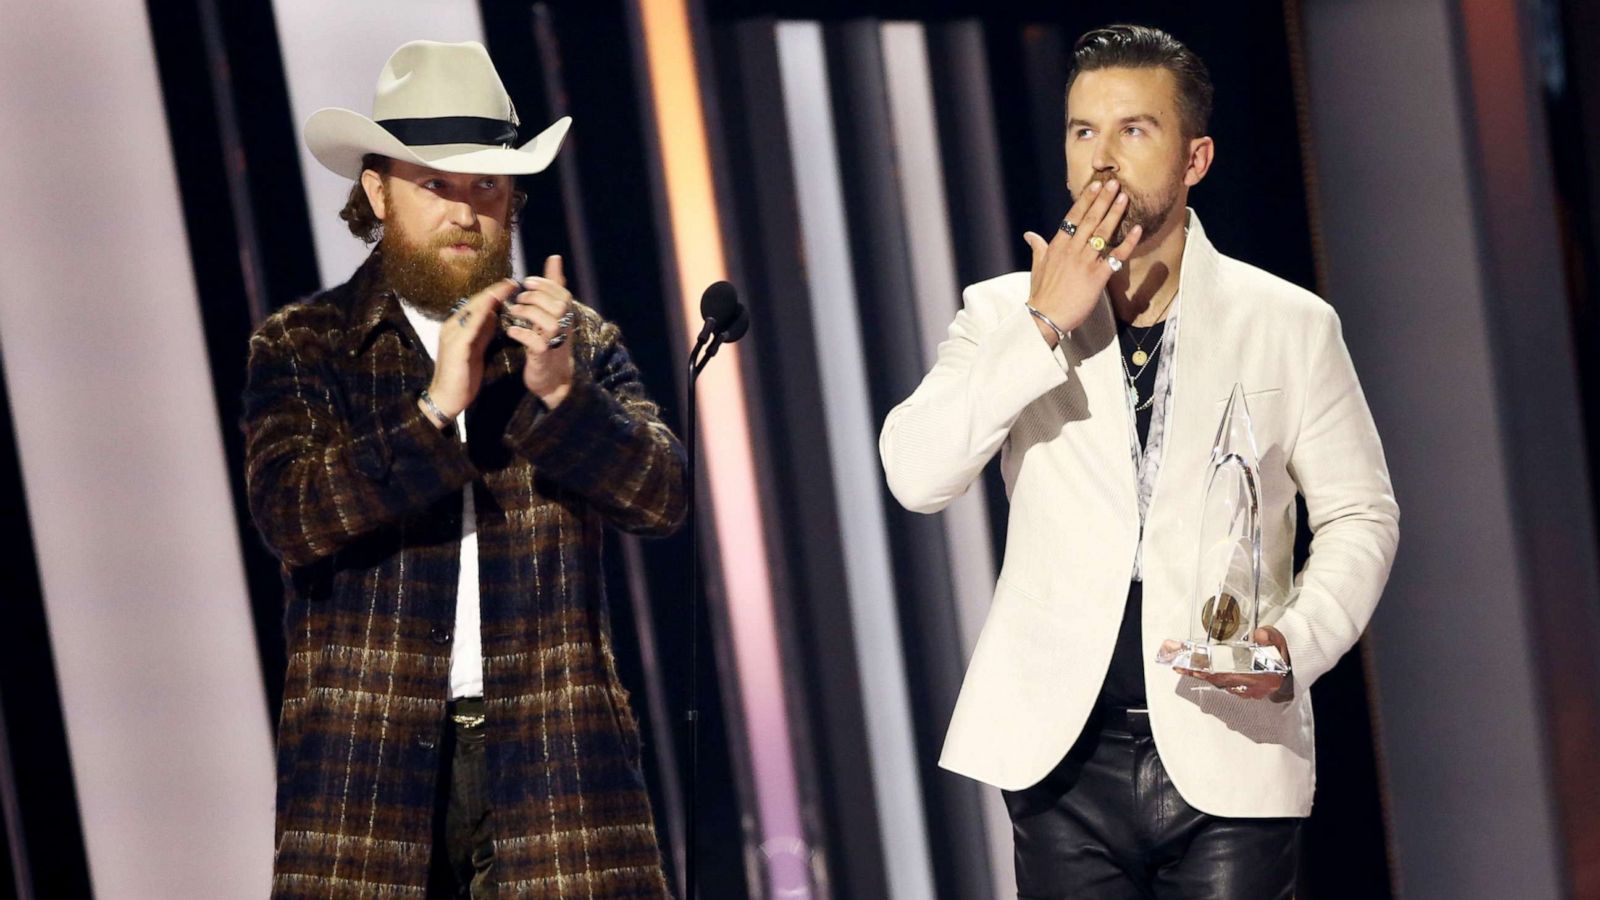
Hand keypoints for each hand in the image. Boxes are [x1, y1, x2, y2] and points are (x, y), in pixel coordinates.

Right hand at [421, 277, 519, 425]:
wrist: (447, 399)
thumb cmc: (463, 377)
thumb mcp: (476, 349)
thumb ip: (484, 332)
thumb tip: (496, 315)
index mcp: (457, 327)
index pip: (477, 305)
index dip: (493, 294)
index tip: (510, 285)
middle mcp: (452, 326)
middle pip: (475, 303)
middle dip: (494, 291)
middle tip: (512, 282)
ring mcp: (452, 335)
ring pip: (472, 310)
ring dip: (490, 298)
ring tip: (506, 288)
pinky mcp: (455, 347)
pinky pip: (470, 326)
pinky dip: (482, 315)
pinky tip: (493, 307)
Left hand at [503, 254, 575, 408]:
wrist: (551, 379)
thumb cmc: (550, 342)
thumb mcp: (552, 312)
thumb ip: (553, 286)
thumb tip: (555, 258)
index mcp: (565, 316)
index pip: (563, 293)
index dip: (546, 284)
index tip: (527, 281)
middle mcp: (564, 328)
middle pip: (558, 306)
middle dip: (536, 298)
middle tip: (519, 298)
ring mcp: (555, 344)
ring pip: (550, 323)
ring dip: (529, 314)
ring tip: (513, 312)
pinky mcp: (543, 358)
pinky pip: (537, 344)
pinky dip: (523, 334)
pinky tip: (511, 331)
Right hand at [1022, 179, 1143, 344]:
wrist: (1046, 316)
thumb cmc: (1042, 294)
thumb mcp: (1037, 267)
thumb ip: (1038, 248)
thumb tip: (1029, 235)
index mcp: (1057, 246)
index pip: (1073, 217)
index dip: (1086, 200)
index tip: (1095, 186)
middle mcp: (1072, 250)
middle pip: (1090, 219)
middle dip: (1103, 200)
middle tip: (1115, 183)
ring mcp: (1085, 262)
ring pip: (1103, 232)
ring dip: (1115, 213)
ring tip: (1124, 197)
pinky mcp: (1097, 277)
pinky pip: (1116, 256)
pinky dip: (1127, 242)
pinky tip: (1137, 230)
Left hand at [1170, 626, 1291, 700]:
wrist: (1292, 671)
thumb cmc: (1283, 655)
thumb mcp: (1280, 642)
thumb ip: (1270, 637)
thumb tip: (1259, 634)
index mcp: (1260, 675)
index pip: (1228, 673)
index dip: (1208, 670)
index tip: (1190, 666)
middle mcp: (1251, 686)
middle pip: (1218, 680)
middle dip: (1196, 672)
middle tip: (1177, 665)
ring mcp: (1247, 691)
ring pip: (1218, 684)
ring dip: (1200, 675)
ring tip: (1181, 667)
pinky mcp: (1244, 692)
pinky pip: (1223, 686)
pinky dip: (1209, 678)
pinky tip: (1197, 672)